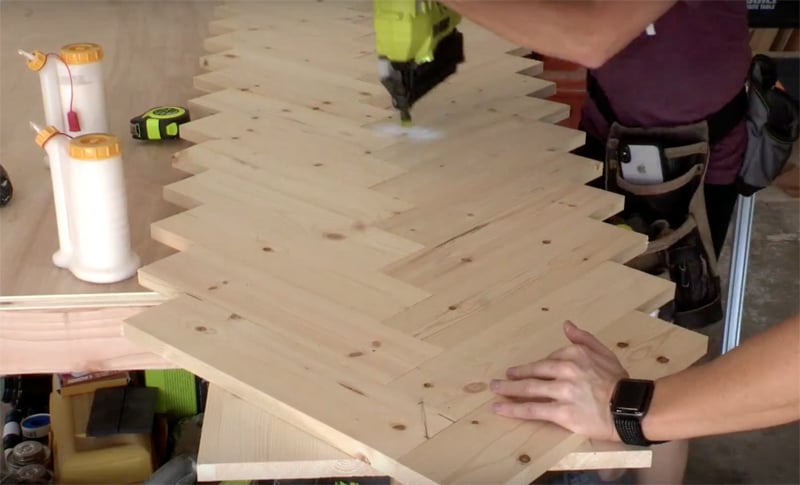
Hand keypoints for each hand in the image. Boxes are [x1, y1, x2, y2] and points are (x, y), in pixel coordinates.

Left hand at [489, 320, 628, 441]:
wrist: (631, 408)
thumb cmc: (619, 382)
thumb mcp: (604, 353)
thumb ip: (584, 339)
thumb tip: (566, 325)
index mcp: (574, 354)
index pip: (548, 360)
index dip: (536, 368)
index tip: (526, 372)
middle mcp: (565, 370)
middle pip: (533, 372)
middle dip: (514, 375)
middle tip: (500, 379)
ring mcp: (562, 391)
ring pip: (528, 389)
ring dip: (508, 389)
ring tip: (495, 390)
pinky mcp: (561, 412)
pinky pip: (532, 409)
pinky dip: (513, 409)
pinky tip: (500, 408)